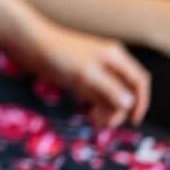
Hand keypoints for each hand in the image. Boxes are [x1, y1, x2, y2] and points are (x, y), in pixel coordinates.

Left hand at [21, 23, 149, 129]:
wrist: (28, 43)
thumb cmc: (58, 55)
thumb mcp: (85, 74)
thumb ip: (109, 89)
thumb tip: (129, 103)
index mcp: (115, 57)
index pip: (139, 80)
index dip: (141, 101)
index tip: (131, 121)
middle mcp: (107, 63)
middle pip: (123, 91)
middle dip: (117, 110)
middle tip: (102, 125)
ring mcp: (93, 70)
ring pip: (108, 95)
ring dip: (105, 111)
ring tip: (93, 122)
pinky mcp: (78, 76)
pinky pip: (93, 95)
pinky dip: (93, 106)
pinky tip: (86, 114)